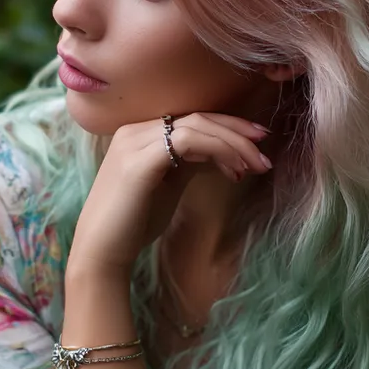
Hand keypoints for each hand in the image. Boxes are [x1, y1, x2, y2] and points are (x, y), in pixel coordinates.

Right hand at [69, 113, 271, 274]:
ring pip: (197, 127)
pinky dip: (217, 151)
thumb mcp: (167, 184)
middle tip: (265, 151)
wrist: (102, 250)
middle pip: (198, 117)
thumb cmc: (134, 222)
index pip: (191, 119)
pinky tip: (233, 172)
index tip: (258, 141)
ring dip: (233, 144)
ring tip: (256, 165)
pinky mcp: (140, 161)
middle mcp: (133, 130)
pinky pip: (188, 142)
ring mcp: (135, 142)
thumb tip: (221, 152)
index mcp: (138, 134)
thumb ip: (188, 163)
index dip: (229, 126)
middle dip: (238, 132)